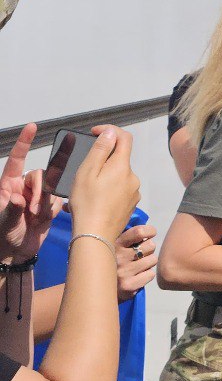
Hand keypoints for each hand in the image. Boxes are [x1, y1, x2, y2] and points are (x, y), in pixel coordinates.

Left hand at [1, 123, 63, 262]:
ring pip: (51, 187)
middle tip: (34, 210)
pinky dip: (53, 210)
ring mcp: (37, 196)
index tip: (31, 127)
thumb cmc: (3, 235)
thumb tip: (17, 196)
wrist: (17, 252)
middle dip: (40, 191)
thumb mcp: (4, 222)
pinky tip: (44, 220)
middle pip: (40, 175)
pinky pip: (58, 200)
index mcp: (8, 185)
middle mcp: (23, 187)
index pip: (17, 159)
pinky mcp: (49, 206)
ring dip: (46, 203)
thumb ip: (11, 208)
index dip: (24, 142)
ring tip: (37, 218)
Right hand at [69, 126, 140, 239]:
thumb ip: (100, 150)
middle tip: (84, 169)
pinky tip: (96, 198)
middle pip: (121, 158)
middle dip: (104, 158)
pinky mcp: (131, 204)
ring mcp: (134, 192)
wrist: (95, 235)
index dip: (110, 131)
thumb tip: (111, 133)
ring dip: (106, 175)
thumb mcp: (87, 172)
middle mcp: (133, 177)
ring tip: (87, 187)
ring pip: (119, 175)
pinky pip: (121, 189)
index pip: (124, 138)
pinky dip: (109, 188)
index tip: (94, 133)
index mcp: (123, 166)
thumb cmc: (87, 202)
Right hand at [115, 224, 156, 299]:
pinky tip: (136, 276)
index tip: (149, 234)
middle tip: (139, 254)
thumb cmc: (112, 262)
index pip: (139, 232)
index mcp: (114, 243)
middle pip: (150, 245)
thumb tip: (147, 228)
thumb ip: (128, 237)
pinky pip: (150, 274)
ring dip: (148, 262)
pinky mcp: (128, 286)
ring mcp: (123, 272)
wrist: (97, 288)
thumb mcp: (114, 245)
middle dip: (148, 249)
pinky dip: (146, 275)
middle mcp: (118, 257)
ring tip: (137, 265)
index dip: (149, 231)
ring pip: (153, 260)